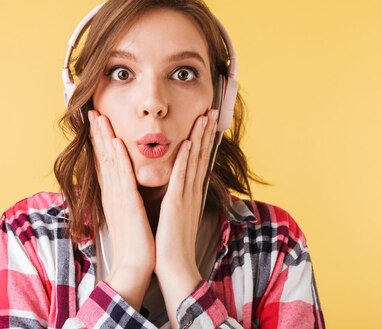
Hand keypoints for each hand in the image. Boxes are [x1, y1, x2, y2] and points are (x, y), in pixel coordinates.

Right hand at [88, 110, 154, 309]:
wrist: (134, 266)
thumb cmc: (135, 244)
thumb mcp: (128, 216)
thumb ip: (125, 200)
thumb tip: (125, 191)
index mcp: (114, 196)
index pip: (105, 163)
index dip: (100, 142)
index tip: (97, 124)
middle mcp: (112, 193)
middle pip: (102, 157)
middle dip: (97, 133)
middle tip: (91, 112)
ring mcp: (117, 196)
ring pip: (109, 160)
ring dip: (104, 136)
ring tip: (99, 116)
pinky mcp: (127, 202)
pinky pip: (121, 175)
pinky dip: (118, 156)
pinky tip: (115, 140)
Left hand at [154, 109, 218, 327]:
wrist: (175, 270)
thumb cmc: (172, 246)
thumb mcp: (177, 218)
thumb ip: (179, 201)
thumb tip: (178, 191)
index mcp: (190, 196)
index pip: (198, 162)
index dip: (203, 141)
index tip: (205, 122)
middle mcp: (191, 193)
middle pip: (200, 157)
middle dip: (205, 132)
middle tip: (210, 111)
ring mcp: (186, 198)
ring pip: (193, 162)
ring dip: (199, 138)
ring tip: (204, 117)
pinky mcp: (176, 205)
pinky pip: (181, 177)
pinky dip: (185, 159)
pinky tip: (187, 143)